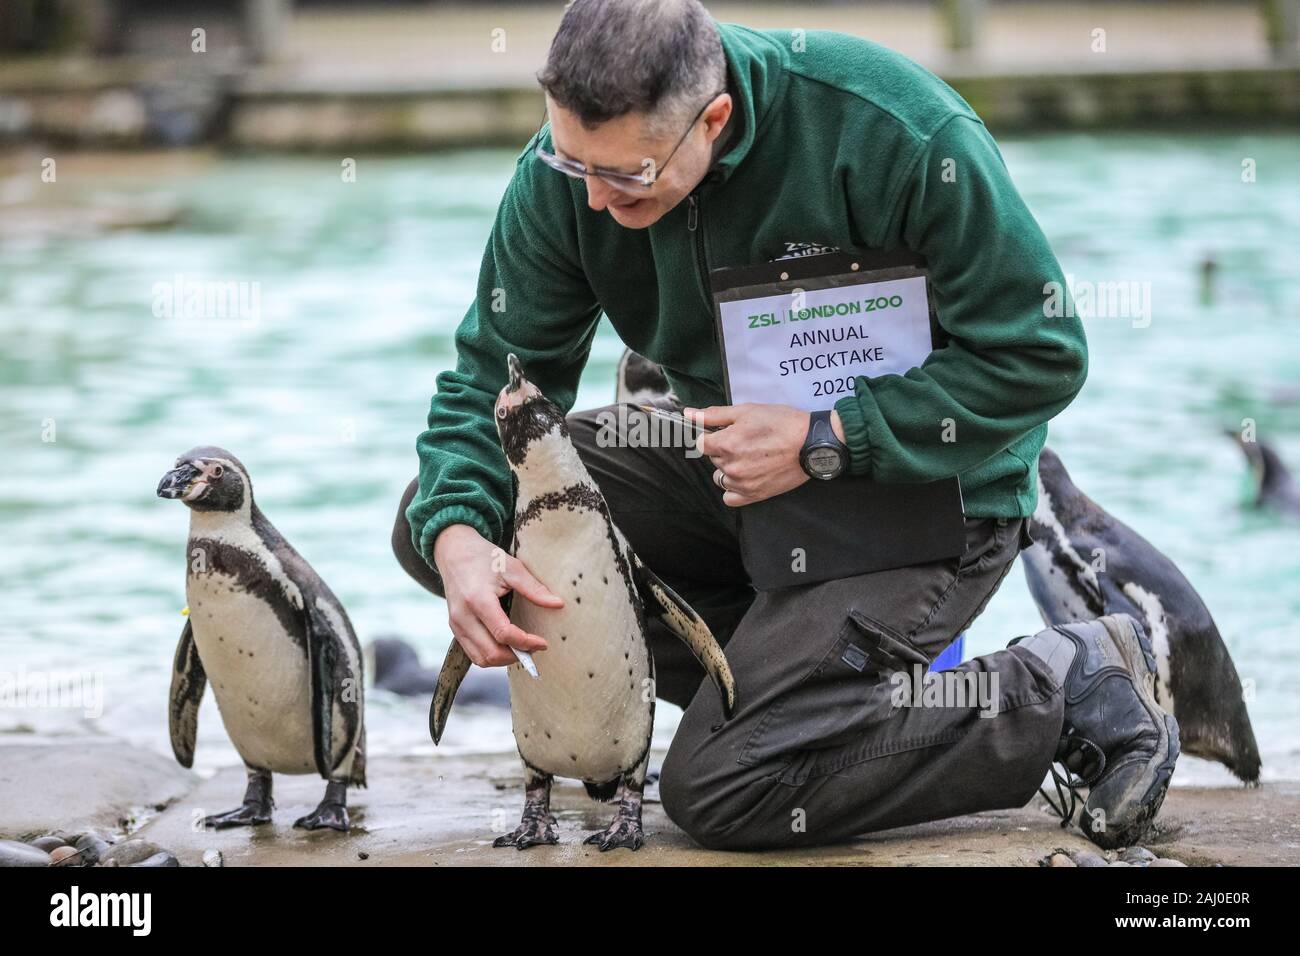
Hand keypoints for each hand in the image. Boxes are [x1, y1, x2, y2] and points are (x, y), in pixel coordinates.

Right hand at [432, 524, 562, 666]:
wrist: (454, 552)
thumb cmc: (484, 558)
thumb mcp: (512, 567)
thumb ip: (534, 588)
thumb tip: (558, 604)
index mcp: (478, 600)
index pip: (503, 633)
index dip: (525, 643)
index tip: (543, 643)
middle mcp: (463, 616)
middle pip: (491, 653)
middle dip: (516, 655)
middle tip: (534, 648)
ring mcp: (456, 624)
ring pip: (480, 658)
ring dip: (503, 659)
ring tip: (521, 648)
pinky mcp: (455, 628)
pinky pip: (473, 653)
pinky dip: (491, 655)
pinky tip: (506, 645)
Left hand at [684, 403, 846, 506]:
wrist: (811, 444)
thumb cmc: (782, 424)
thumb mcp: (746, 411)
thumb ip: (714, 415)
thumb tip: (689, 414)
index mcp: (726, 444)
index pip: (701, 444)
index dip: (713, 436)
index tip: (726, 433)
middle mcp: (731, 466)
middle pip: (713, 459)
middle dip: (723, 449)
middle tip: (746, 441)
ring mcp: (742, 484)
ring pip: (720, 477)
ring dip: (728, 468)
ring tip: (749, 457)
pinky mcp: (754, 495)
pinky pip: (730, 498)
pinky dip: (734, 488)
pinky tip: (746, 476)